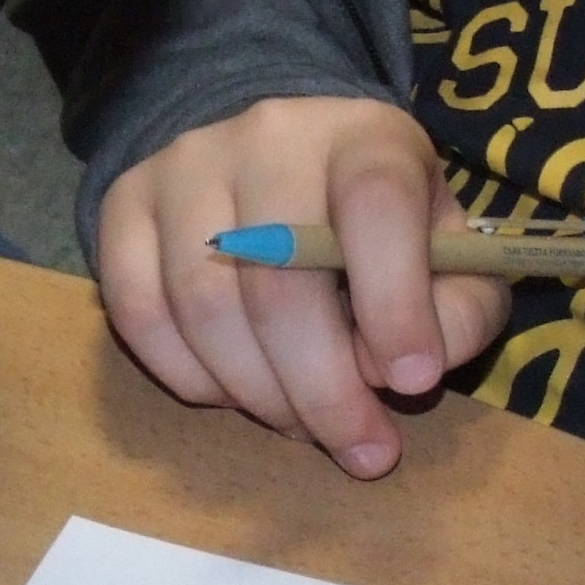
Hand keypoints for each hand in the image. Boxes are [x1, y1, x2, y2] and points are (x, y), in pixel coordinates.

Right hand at [94, 95, 510, 475]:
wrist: (281, 161)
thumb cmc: (379, 228)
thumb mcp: (450, 253)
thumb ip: (460, 311)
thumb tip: (401, 374)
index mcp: (364, 137)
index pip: (375, 204)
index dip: (395, 303)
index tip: (413, 381)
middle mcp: (268, 138)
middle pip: (279, 279)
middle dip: (324, 390)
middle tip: (360, 447)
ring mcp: (184, 169)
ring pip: (205, 307)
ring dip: (259, 395)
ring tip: (302, 425)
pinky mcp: (124, 207)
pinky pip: (140, 314)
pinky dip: (190, 379)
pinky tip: (235, 395)